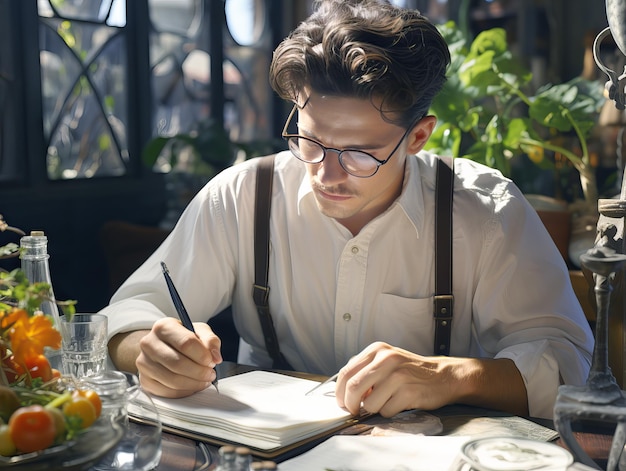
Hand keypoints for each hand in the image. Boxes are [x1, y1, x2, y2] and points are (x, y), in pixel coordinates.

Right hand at [136, 317, 222, 397]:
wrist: (162, 346)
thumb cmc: (182, 338)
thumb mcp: (199, 331)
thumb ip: (211, 340)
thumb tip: (216, 357)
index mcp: (163, 327)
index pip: (186, 342)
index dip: (202, 355)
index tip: (211, 361)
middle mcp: (149, 343)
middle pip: (177, 363)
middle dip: (199, 372)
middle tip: (210, 374)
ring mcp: (144, 363)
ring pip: (172, 380)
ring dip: (194, 383)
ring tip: (204, 380)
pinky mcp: (144, 380)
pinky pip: (167, 392)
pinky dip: (184, 392)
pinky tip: (193, 385)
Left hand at [334, 342, 457, 416]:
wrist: (443, 376)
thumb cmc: (410, 371)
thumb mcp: (386, 361)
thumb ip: (365, 371)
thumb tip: (344, 390)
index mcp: (377, 350)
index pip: (346, 372)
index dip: (339, 391)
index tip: (342, 401)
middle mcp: (387, 359)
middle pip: (353, 387)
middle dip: (350, 404)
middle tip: (353, 411)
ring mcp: (398, 376)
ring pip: (369, 404)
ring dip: (373, 410)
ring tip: (385, 402)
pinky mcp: (409, 392)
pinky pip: (386, 411)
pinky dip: (388, 412)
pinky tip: (398, 403)